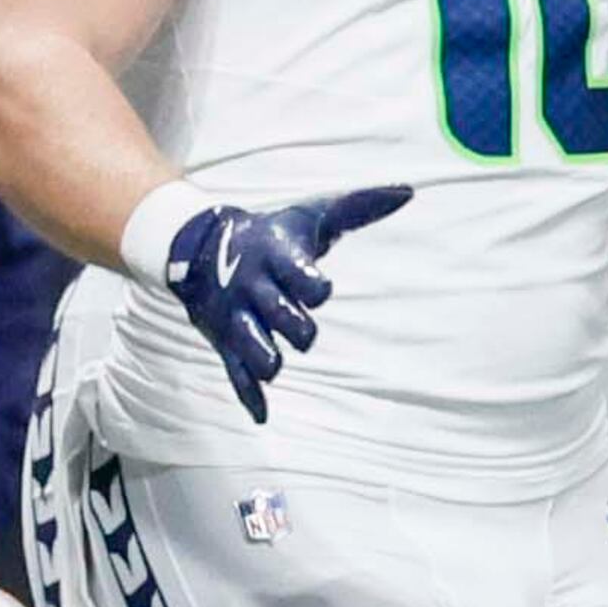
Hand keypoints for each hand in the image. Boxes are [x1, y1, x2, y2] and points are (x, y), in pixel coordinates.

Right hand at [159, 185, 412, 422]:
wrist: (198, 245)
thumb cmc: (271, 234)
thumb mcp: (309, 216)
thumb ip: (359, 208)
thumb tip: (409, 191)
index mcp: (276, 257)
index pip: (298, 276)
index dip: (314, 287)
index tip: (320, 288)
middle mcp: (254, 288)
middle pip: (282, 319)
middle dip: (298, 330)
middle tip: (299, 324)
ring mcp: (236, 317)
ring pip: (255, 349)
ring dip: (269, 362)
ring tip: (275, 361)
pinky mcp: (225, 341)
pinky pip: (236, 373)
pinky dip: (249, 396)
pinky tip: (264, 416)